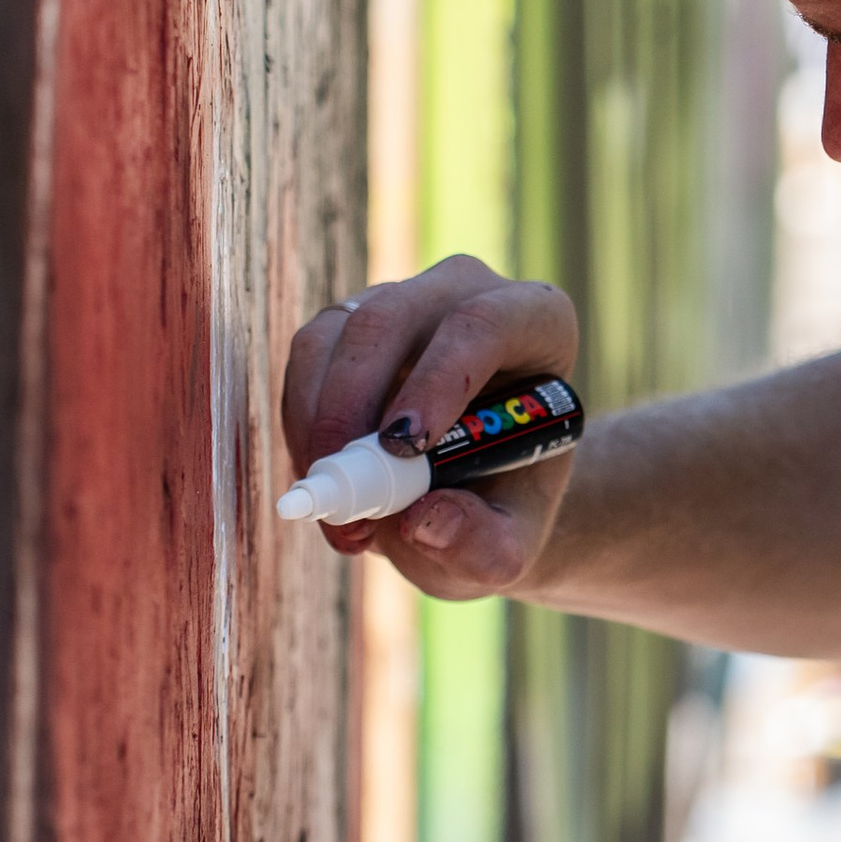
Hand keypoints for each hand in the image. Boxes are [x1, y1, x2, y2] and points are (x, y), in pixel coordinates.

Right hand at [279, 256, 580, 598]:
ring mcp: (406, 299)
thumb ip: (483, 544)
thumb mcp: (508, 548)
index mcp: (537, 323)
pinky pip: (308, 355)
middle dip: (353, 404)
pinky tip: (327, 480)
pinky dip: (303, 422)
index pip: (484, 324)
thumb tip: (429, 521)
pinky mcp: (352, 320)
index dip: (437, 379)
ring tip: (339, 510)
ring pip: (339, 331)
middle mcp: (469, 293)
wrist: (477, 500)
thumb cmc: (503, 509)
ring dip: (320, 423)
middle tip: (343, 487)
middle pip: (394, 316)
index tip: (402, 449)